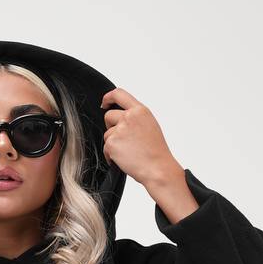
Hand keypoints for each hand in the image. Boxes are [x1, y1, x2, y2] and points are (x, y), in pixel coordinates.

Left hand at [100, 87, 196, 220]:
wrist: (158, 169)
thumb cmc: (156, 152)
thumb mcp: (149, 126)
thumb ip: (135, 117)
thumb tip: (121, 116)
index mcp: (140, 111)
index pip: (119, 94)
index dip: (108, 97)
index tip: (105, 103)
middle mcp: (129, 117)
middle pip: (109, 116)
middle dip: (111, 127)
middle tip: (124, 140)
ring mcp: (119, 129)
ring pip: (107, 134)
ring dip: (113, 143)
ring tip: (129, 152)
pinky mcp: (112, 143)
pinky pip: (106, 147)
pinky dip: (111, 155)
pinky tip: (124, 159)